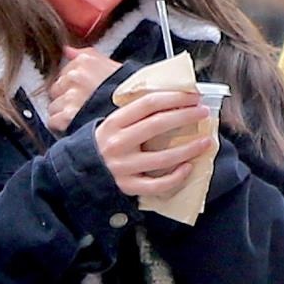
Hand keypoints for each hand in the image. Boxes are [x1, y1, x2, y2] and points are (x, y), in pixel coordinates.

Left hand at [46, 48, 119, 133]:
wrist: (139, 107)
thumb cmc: (127, 89)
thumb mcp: (110, 64)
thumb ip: (86, 55)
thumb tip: (66, 50)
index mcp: (84, 61)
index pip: (63, 74)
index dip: (72, 86)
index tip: (83, 93)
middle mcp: (75, 76)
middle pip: (56, 90)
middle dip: (66, 98)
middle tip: (83, 106)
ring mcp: (71, 95)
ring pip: (54, 106)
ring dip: (64, 113)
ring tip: (82, 115)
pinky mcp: (68, 115)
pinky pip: (54, 121)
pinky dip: (63, 126)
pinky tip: (77, 124)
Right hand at [91, 89, 216, 201]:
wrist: (77, 172)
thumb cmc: (101, 145)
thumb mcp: (111, 124)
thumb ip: (134, 113)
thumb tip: (171, 100)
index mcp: (114, 123)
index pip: (149, 103)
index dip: (175, 97)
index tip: (193, 96)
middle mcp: (118, 143)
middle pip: (158, 125)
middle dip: (186, 116)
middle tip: (203, 112)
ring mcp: (123, 167)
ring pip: (162, 157)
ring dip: (189, 148)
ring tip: (205, 142)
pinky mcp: (127, 186)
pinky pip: (156, 184)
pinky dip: (175, 177)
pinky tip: (188, 168)